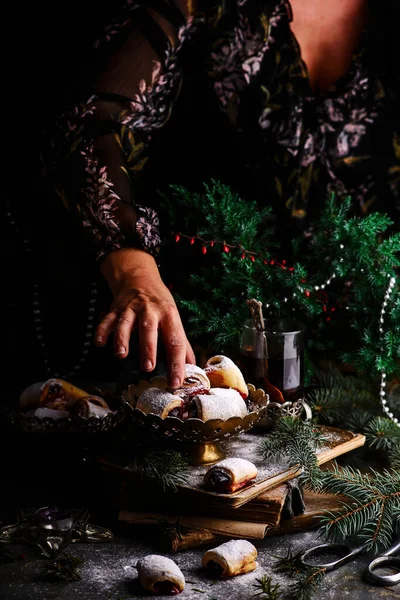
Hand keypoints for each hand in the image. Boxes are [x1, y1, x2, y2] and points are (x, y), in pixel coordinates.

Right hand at [95, 248, 194, 387]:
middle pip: (149, 329)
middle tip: (148, 368)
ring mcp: (131, 308)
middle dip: (149, 348)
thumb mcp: (173, 319)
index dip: (177, 363)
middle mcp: (151, 310)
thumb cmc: (160, 304)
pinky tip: (100, 342)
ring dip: (123, 338)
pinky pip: (108, 319)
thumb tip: (192, 366)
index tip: (176, 381)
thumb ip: (182, 343)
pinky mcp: (116, 308)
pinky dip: (102, 330)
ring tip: (121, 355)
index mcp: (169, 316)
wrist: (140, 279)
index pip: (175, 341)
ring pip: (126, 323)